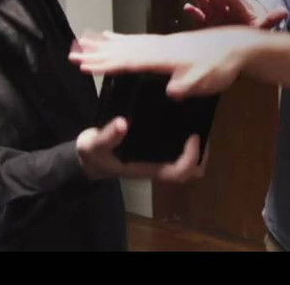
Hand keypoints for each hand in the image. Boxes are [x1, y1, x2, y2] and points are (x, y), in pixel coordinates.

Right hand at [70, 28, 254, 98]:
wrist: (233, 44)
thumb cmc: (219, 65)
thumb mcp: (206, 79)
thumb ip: (188, 85)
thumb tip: (171, 92)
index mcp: (162, 58)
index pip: (128, 62)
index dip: (106, 65)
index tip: (84, 67)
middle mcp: (156, 47)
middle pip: (120, 49)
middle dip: (96, 53)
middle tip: (73, 54)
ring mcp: (159, 43)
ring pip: (124, 42)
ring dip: (103, 44)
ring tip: (84, 42)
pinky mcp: (164, 42)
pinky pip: (135, 39)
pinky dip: (119, 38)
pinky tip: (112, 36)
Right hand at [76, 116, 204, 182]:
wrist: (88, 158)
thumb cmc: (94, 154)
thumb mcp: (95, 144)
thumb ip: (108, 135)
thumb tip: (122, 123)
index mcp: (148, 168)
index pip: (179, 171)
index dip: (191, 157)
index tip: (194, 136)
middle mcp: (157, 166)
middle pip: (190, 170)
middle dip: (200, 153)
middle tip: (201, 127)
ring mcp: (157, 159)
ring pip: (187, 160)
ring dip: (195, 147)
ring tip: (194, 120)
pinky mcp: (155, 151)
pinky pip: (178, 149)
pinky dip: (184, 139)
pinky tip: (181, 117)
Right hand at [184, 0, 286, 28]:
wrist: (238, 44)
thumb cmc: (249, 34)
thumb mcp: (260, 28)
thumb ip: (269, 21)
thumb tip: (284, 12)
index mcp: (239, 9)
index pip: (233, 0)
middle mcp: (225, 10)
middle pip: (218, 0)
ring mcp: (214, 16)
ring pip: (207, 5)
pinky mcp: (205, 24)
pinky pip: (198, 17)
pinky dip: (193, 12)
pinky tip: (188, 7)